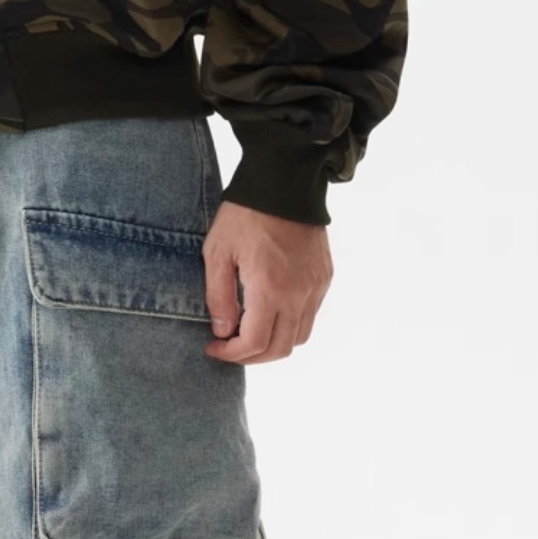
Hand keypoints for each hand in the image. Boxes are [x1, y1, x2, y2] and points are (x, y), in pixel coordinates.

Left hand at [202, 202, 331, 361]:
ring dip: (274, 343)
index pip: (255, 343)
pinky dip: (291, 324)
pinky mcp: (324, 276)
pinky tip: (270, 311)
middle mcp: (299, 293)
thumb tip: (224, 332)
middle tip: (230, 348)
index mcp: (270, 289)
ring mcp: (316, 286)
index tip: (213, 347)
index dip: (231, 355)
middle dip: (252, 357)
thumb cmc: (245, 214)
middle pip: (281, 349)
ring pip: (300, 336)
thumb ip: (219, 297)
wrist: (284, 181)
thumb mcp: (217, 252)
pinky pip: (310, 314)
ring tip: (250, 333)